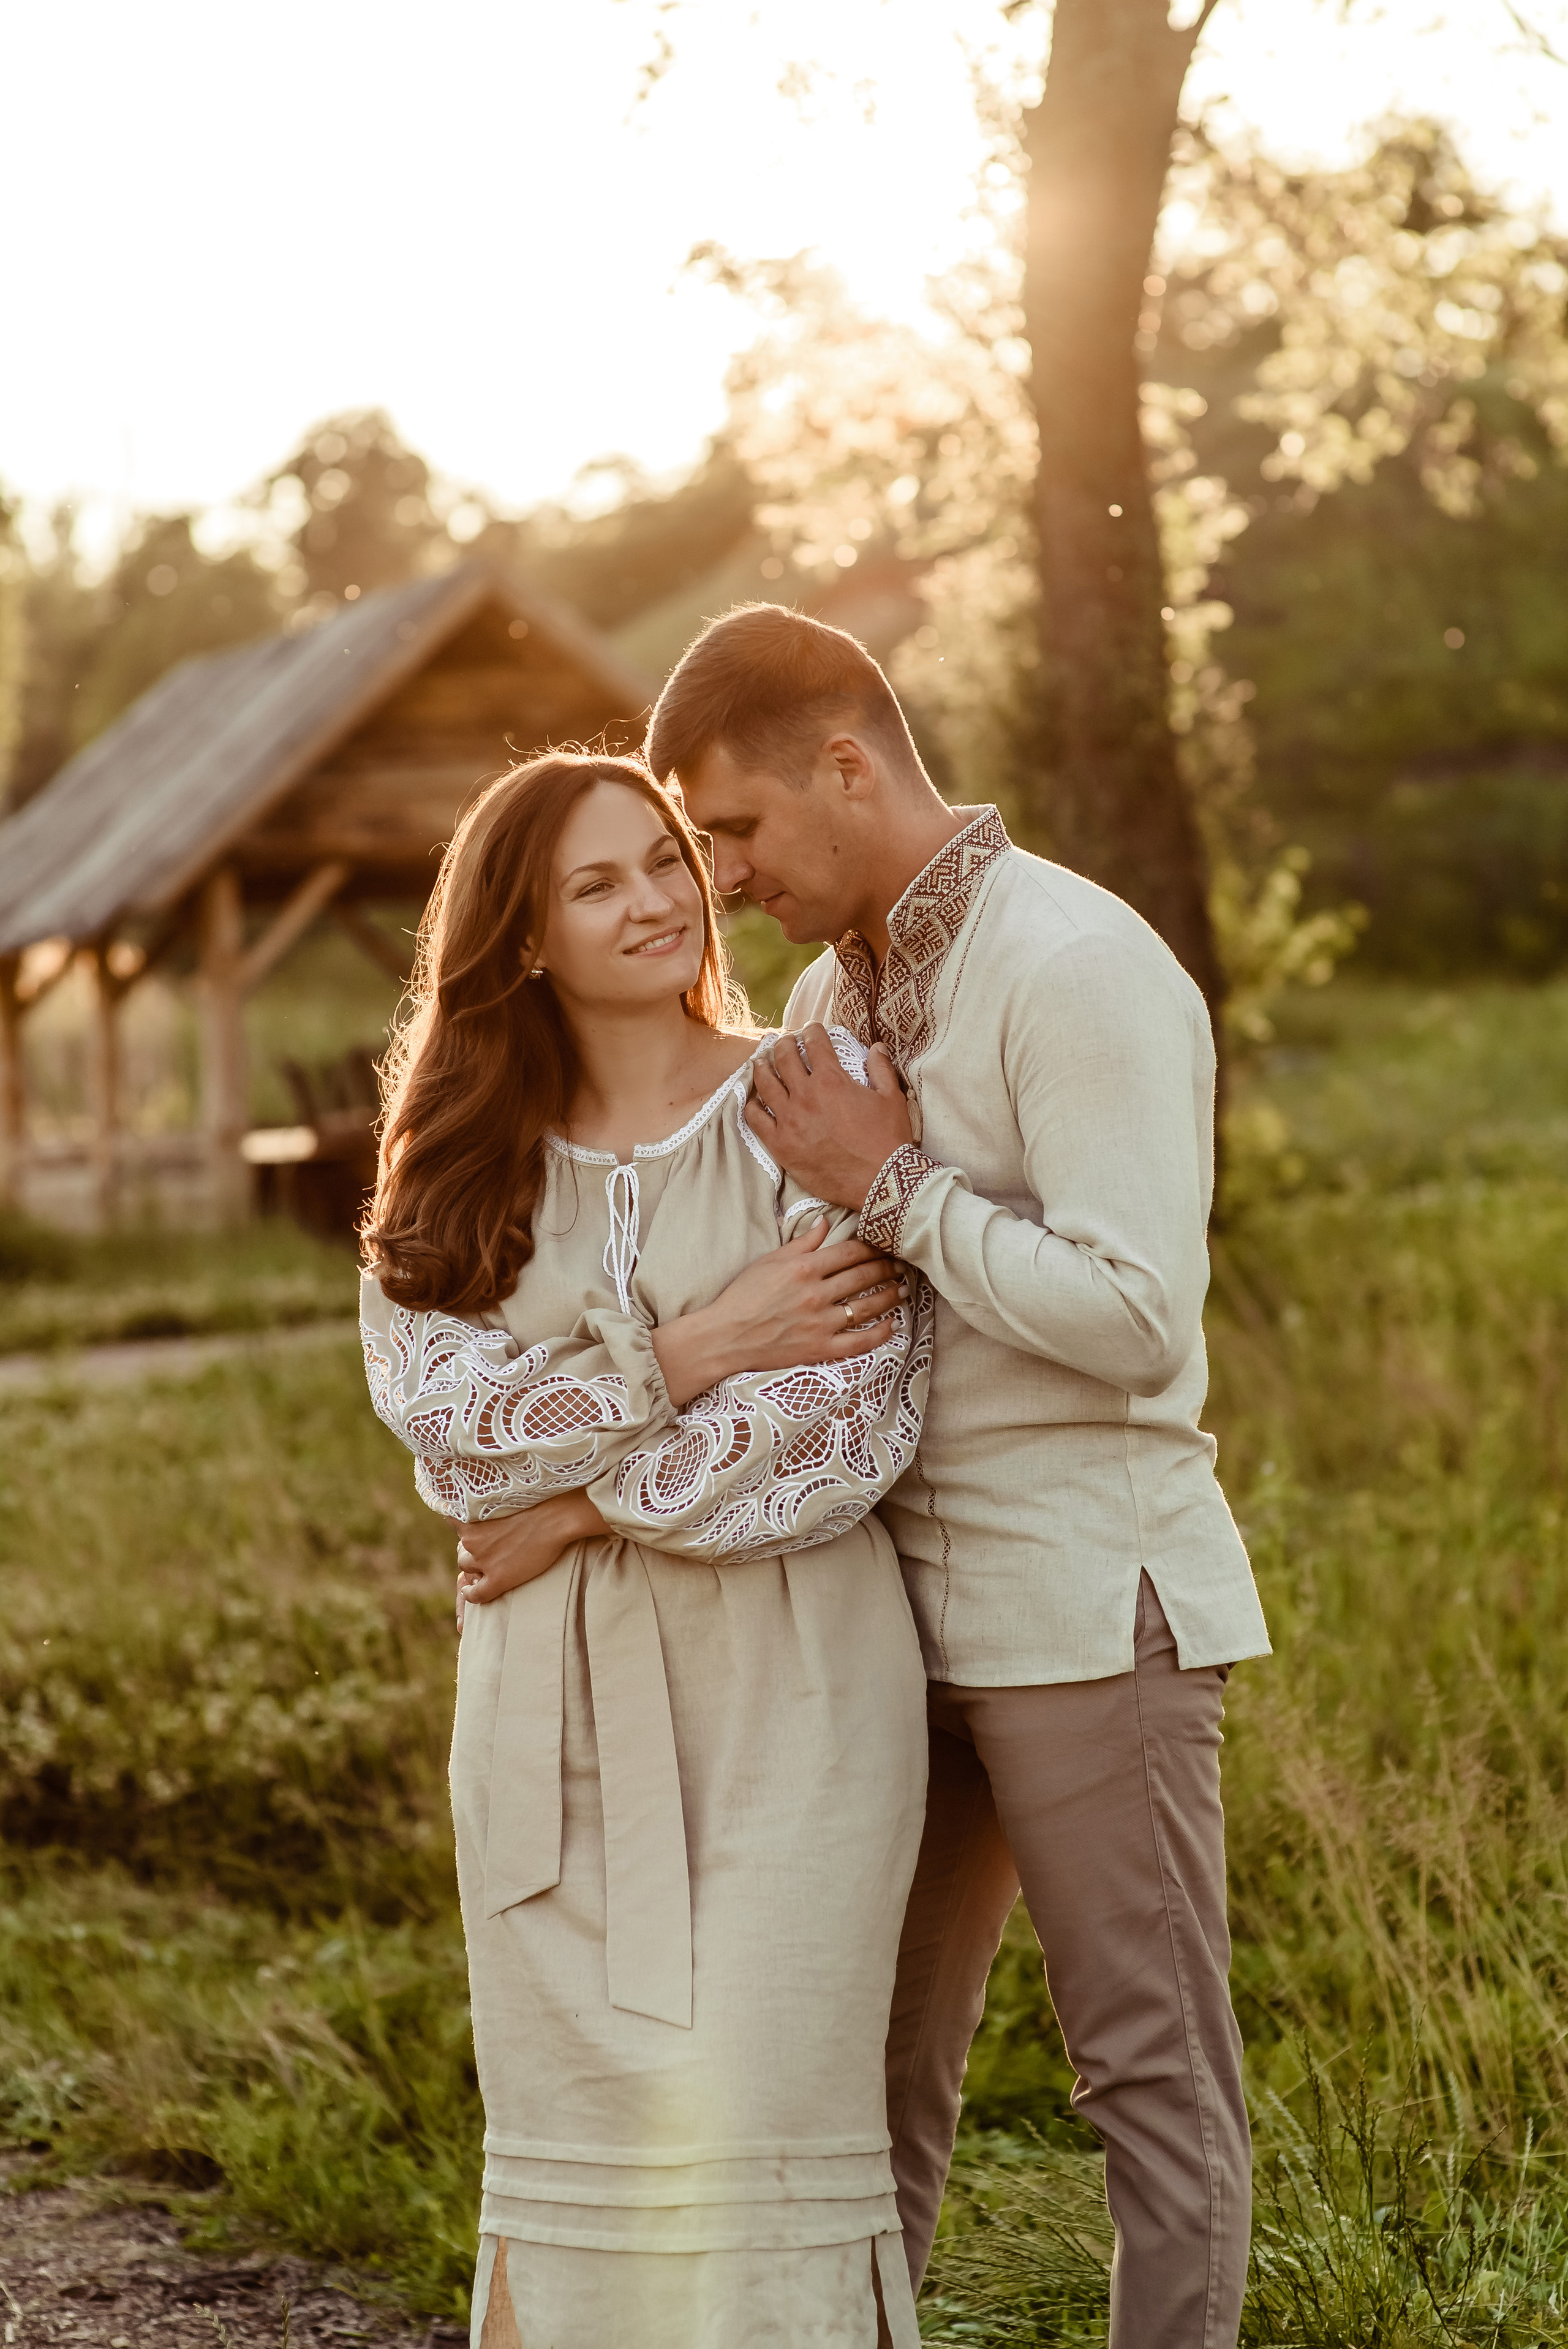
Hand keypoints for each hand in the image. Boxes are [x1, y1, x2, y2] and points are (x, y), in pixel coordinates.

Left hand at [452, 1489, 605, 1627]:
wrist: (556, 1519)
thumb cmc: (535, 1503)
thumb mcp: (501, 1499)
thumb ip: (485, 1508)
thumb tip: (482, 1513)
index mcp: (470, 1520)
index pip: (452, 1524)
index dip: (464, 1531)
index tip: (473, 1533)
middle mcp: (471, 1541)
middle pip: (461, 1550)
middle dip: (471, 1552)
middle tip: (488, 1551)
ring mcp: (484, 1561)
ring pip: (466, 1568)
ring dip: (474, 1568)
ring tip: (485, 1568)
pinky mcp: (498, 1579)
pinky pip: (476, 1594)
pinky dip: (472, 1594)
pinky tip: (471, 1591)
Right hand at [650, 1217, 907, 1407]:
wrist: (726, 1336)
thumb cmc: (743, 1296)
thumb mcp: (770, 1261)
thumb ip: (801, 1242)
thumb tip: (825, 1223)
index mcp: (803, 1268)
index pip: (850, 1252)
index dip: (872, 1247)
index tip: (885, 1245)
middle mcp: (816, 1293)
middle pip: (863, 1276)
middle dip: (887, 1268)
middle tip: (902, 1264)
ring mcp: (820, 1322)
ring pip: (867, 1306)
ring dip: (890, 1296)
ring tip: (903, 1289)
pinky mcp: (820, 1348)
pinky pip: (858, 1341)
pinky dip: (879, 1333)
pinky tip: (892, 1324)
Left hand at [746, 1025, 913, 1209]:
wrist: (880, 1182)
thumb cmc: (888, 1140)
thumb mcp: (892, 1098)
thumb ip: (881, 1069)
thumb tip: (876, 1047)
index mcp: (832, 1080)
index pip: (814, 1044)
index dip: (812, 1030)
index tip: (811, 1028)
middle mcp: (805, 1096)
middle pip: (784, 1058)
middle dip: (783, 1044)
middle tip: (783, 1042)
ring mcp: (790, 1120)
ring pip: (765, 1083)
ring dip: (761, 1067)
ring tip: (760, 1062)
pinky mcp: (781, 1145)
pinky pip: (755, 1119)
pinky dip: (752, 1105)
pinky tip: (753, 1099)